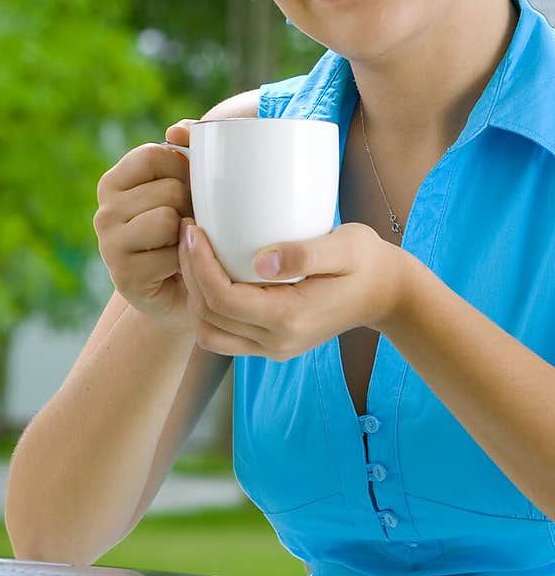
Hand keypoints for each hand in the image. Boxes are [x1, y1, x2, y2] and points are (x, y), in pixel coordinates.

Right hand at [92, 119, 196, 329]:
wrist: (187, 292)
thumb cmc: (189, 231)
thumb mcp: (188, 185)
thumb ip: (189, 147)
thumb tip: (178, 129)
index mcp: (114, 182)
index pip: (154, 153)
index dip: (184, 169)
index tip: (189, 189)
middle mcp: (104, 211)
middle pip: (168, 189)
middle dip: (191, 207)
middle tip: (188, 226)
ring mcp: (108, 244)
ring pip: (168, 219)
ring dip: (187, 235)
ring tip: (183, 245)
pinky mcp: (123, 275)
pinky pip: (170, 254)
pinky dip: (184, 262)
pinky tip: (177, 269)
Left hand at [177, 217, 407, 357]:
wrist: (386, 293)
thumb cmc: (366, 262)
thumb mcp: (345, 248)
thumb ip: (305, 254)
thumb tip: (262, 260)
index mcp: (290, 319)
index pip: (223, 299)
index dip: (198, 264)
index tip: (194, 228)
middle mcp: (276, 342)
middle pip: (208, 317)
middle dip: (189, 274)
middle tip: (188, 231)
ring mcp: (272, 348)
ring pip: (209, 332)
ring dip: (194, 293)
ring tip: (194, 251)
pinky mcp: (269, 344)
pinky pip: (223, 333)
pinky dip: (207, 305)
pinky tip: (211, 270)